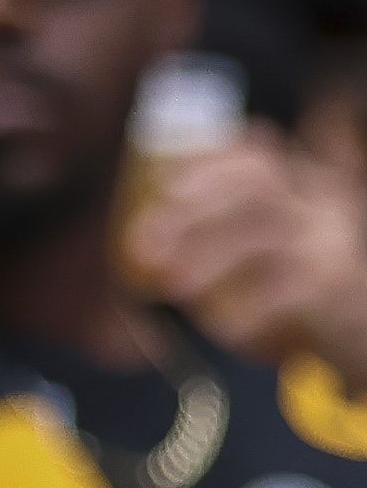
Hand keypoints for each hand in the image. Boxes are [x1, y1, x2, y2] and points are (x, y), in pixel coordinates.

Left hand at [129, 135, 366, 374]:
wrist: (361, 328)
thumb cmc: (298, 284)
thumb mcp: (270, 245)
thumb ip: (224, 230)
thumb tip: (142, 244)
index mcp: (303, 187)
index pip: (257, 159)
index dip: (208, 167)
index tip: (165, 188)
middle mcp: (322, 208)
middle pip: (258, 188)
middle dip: (195, 212)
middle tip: (145, 247)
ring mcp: (332, 246)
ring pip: (265, 240)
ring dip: (208, 262)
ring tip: (173, 287)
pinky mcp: (335, 289)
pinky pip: (284, 295)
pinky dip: (246, 313)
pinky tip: (222, 329)